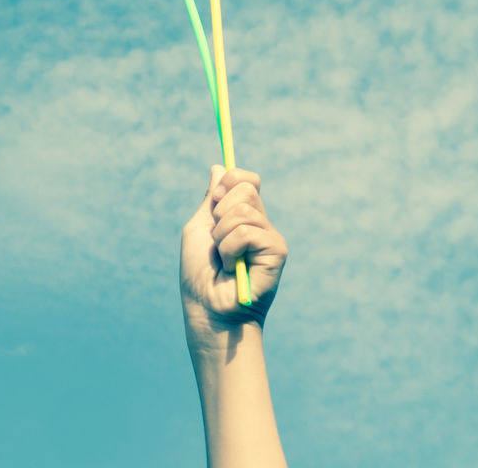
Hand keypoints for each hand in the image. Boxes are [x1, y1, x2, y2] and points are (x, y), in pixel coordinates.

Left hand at [180, 165, 287, 354]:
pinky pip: (248, 232)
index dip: (231, 181)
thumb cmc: (199, 274)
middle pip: (246, 188)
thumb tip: (219, 167)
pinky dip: (230, 249)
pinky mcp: (277, 252)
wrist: (207, 309)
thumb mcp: (200, 228)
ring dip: (221, 236)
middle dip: (221, 211)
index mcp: (242, 217)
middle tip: (216, 238)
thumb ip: (211, 200)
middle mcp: (260, 224)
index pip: (247, 180)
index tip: (214, 200)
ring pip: (244, 210)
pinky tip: (233, 268)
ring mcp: (270, 237)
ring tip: (223, 259)